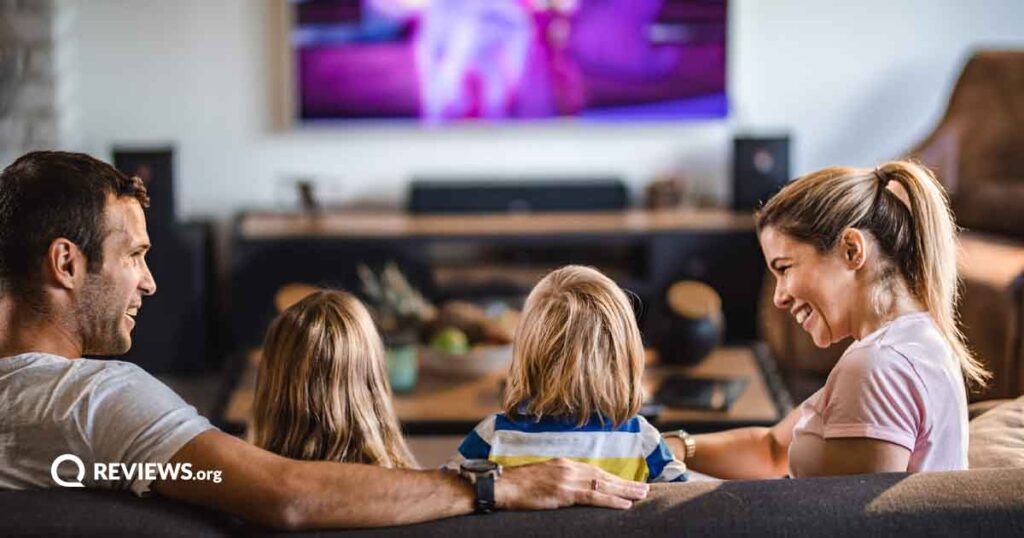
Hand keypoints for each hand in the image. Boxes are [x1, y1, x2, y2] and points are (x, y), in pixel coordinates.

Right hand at [495, 458, 648, 510]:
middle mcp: (569, 468)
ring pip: (603, 485)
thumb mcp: (544, 476)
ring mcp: (567, 480)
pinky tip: (624, 504)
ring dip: (625, 491)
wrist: (503, 486)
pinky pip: (592, 497)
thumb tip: (574, 487)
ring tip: (641, 495)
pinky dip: (610, 500)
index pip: (595, 470)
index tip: (628, 483)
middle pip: (604, 476)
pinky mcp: (564, 492)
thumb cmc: (519, 484)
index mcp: (565, 463)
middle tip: (645, 488)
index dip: (614, 478)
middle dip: (625, 483)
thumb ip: (561, 478)